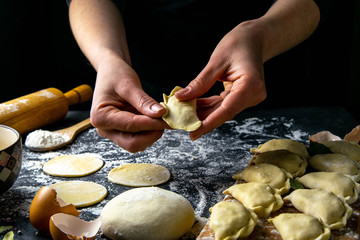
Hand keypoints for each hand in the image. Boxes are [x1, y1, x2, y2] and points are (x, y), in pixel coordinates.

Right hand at [90, 53, 167, 152]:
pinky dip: (149, 132)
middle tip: (167, 121)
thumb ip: (144, 101)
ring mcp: (113, 133)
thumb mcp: (129, 84)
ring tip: (160, 117)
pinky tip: (154, 119)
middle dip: (152, 134)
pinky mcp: (121, 133)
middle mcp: (105, 129)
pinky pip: (138, 139)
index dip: (152, 124)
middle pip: (132, 143)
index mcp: (101, 117)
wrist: (111, 72)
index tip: (169, 120)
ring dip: (152, 134)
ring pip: (137, 144)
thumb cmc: (116, 75)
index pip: (131, 125)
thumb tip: (160, 113)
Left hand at [175, 21, 266, 139]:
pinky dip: (209, 106)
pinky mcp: (243, 96)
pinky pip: (224, 104)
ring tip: (184, 115)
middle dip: (203, 120)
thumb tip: (181, 98)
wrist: (253, 38)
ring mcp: (250, 97)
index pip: (227, 109)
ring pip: (223, 110)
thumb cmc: (237, 44)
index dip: (209, 123)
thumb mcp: (216, 62)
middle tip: (182, 125)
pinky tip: (194, 107)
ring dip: (204, 113)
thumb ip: (200, 83)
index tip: (193, 132)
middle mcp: (253, 94)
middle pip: (224, 113)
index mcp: (250, 85)